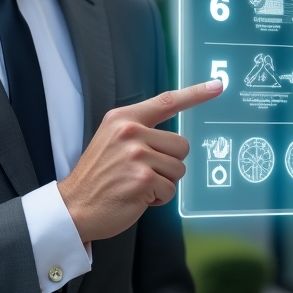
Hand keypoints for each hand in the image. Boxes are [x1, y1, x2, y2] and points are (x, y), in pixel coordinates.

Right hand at [57, 80, 223, 242]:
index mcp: (123, 118)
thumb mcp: (111, 140)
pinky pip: (170, 189)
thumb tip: (171, 138)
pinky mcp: (143, 179)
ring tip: (138, 185)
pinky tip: (137, 196)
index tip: (217, 85)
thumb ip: (138, 131)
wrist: (75, 207)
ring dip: (164, 182)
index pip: (166, 102)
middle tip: (144, 172)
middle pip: (181, 145)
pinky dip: (158, 198)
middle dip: (169, 163)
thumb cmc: (97, 177)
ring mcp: (136, 155)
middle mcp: (130, 132)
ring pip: (179, 169)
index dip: (195, 94)